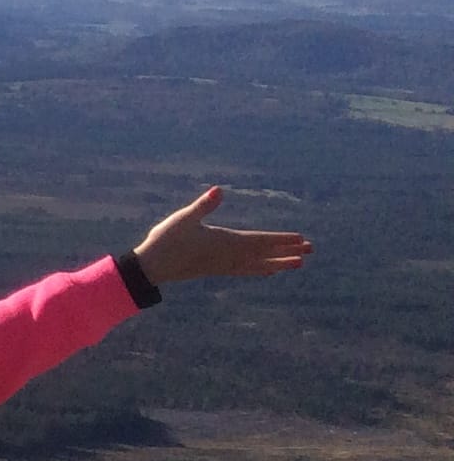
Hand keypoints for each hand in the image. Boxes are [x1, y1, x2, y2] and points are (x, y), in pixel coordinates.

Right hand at [134, 187, 311, 285]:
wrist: (150, 268)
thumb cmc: (165, 240)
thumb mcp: (183, 219)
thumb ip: (203, 206)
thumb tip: (218, 190)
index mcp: (224, 242)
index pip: (260, 241)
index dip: (281, 240)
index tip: (301, 240)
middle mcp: (228, 256)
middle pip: (264, 254)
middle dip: (287, 252)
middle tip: (310, 251)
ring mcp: (223, 266)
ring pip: (257, 266)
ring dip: (278, 263)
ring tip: (297, 264)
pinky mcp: (216, 270)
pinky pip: (246, 271)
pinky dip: (260, 270)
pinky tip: (268, 271)